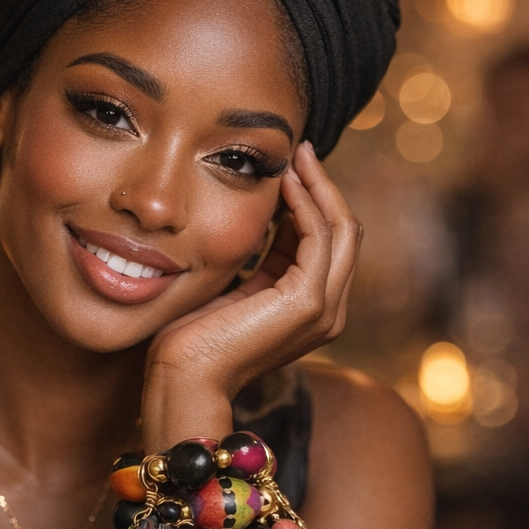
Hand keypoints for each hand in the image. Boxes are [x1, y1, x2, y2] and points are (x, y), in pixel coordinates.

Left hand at [142, 141, 361, 444]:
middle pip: (345, 232)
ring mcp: (323, 309)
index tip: (290, 166)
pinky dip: (306, 204)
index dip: (313, 201)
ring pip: (342, 230)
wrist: (184, 378)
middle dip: (324, 187)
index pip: (327, 243)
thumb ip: (259, 260)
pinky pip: (319, 237)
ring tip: (295, 156)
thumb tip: (263, 217)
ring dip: (319, 187)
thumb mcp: (235, 288)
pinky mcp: (307, 302)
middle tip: (299, 150)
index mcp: (311, 309)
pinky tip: (284, 183)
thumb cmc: (194, 339)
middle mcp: (328, 311)